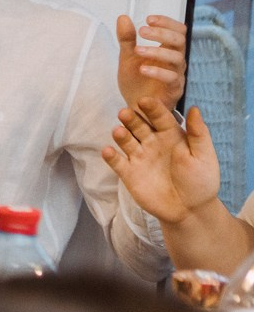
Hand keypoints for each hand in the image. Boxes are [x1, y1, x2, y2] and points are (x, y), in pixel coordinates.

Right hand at [103, 98, 218, 225]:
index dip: (152, 109)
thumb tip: (194, 108)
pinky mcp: (129, 173)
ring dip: (121, 135)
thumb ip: (198, 133)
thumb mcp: (204, 155)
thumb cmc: (200, 181)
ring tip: (118, 132)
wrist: (190, 210)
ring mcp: (139, 157)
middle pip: (138, 126)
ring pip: (126, 141)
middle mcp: (152, 143)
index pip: (159, 117)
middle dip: (131, 118)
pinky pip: (117, 162)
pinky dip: (111, 156)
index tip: (144, 100)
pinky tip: (108, 151)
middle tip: (125, 113)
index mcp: (171, 136)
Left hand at [117, 14, 187, 108]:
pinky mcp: (174, 90)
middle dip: (161, 33)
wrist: (136, 107)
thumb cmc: (136, 82)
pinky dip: (158, 72)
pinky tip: (142, 69)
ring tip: (137, 50)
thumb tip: (123, 17)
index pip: (177, 30)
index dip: (166, 22)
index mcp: (168, 50)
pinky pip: (172, 78)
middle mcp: (176, 61)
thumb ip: (127, 39)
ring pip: (176, 58)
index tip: (148, 19)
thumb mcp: (127, 57)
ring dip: (157, 51)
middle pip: (180, 40)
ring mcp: (177, 75)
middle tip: (142, 31)